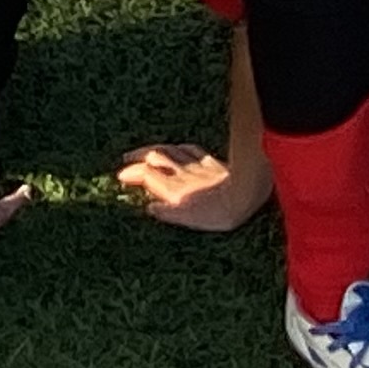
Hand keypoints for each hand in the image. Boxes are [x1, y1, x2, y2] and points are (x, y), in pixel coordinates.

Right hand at [117, 142, 271, 232]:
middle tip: (126, 159)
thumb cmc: (221, 212)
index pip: (147, 174)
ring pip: (171, 150)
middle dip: (138, 156)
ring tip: (146, 151)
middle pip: (156, 156)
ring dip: (156, 149)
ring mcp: (198, 165)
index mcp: (175, 188)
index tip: (120, 176)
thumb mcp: (191, 219)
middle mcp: (183, 173)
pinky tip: (178, 148)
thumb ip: (168, 213)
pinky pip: (190, 149)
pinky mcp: (212, 162)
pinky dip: (178, 147)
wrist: (248, 193)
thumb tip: (150, 208)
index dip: (131, 173)